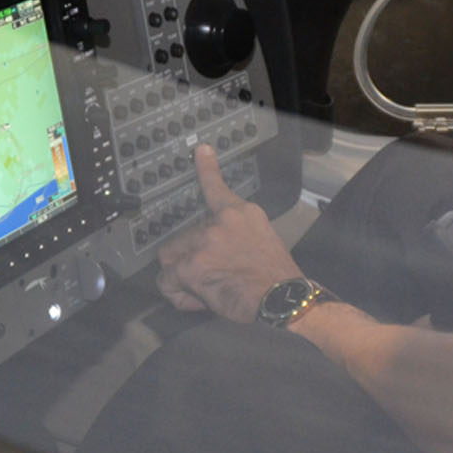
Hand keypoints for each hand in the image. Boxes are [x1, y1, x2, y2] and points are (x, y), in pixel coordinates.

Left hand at [156, 144, 304, 322]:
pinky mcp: (192, 265)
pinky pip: (168, 282)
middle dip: (190, 260)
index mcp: (242, 214)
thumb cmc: (277, 280)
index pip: (217, 188)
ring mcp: (204, 241)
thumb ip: (235, 238)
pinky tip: (198, 301)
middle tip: (211, 279)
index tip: (200, 151)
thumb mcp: (262, 243)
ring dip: (182, 276)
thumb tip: (215, 256)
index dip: (206, 169)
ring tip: (205, 291)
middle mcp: (221, 221)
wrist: (283, 298)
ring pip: (171, 259)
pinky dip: (178, 295)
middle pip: (184, 237)